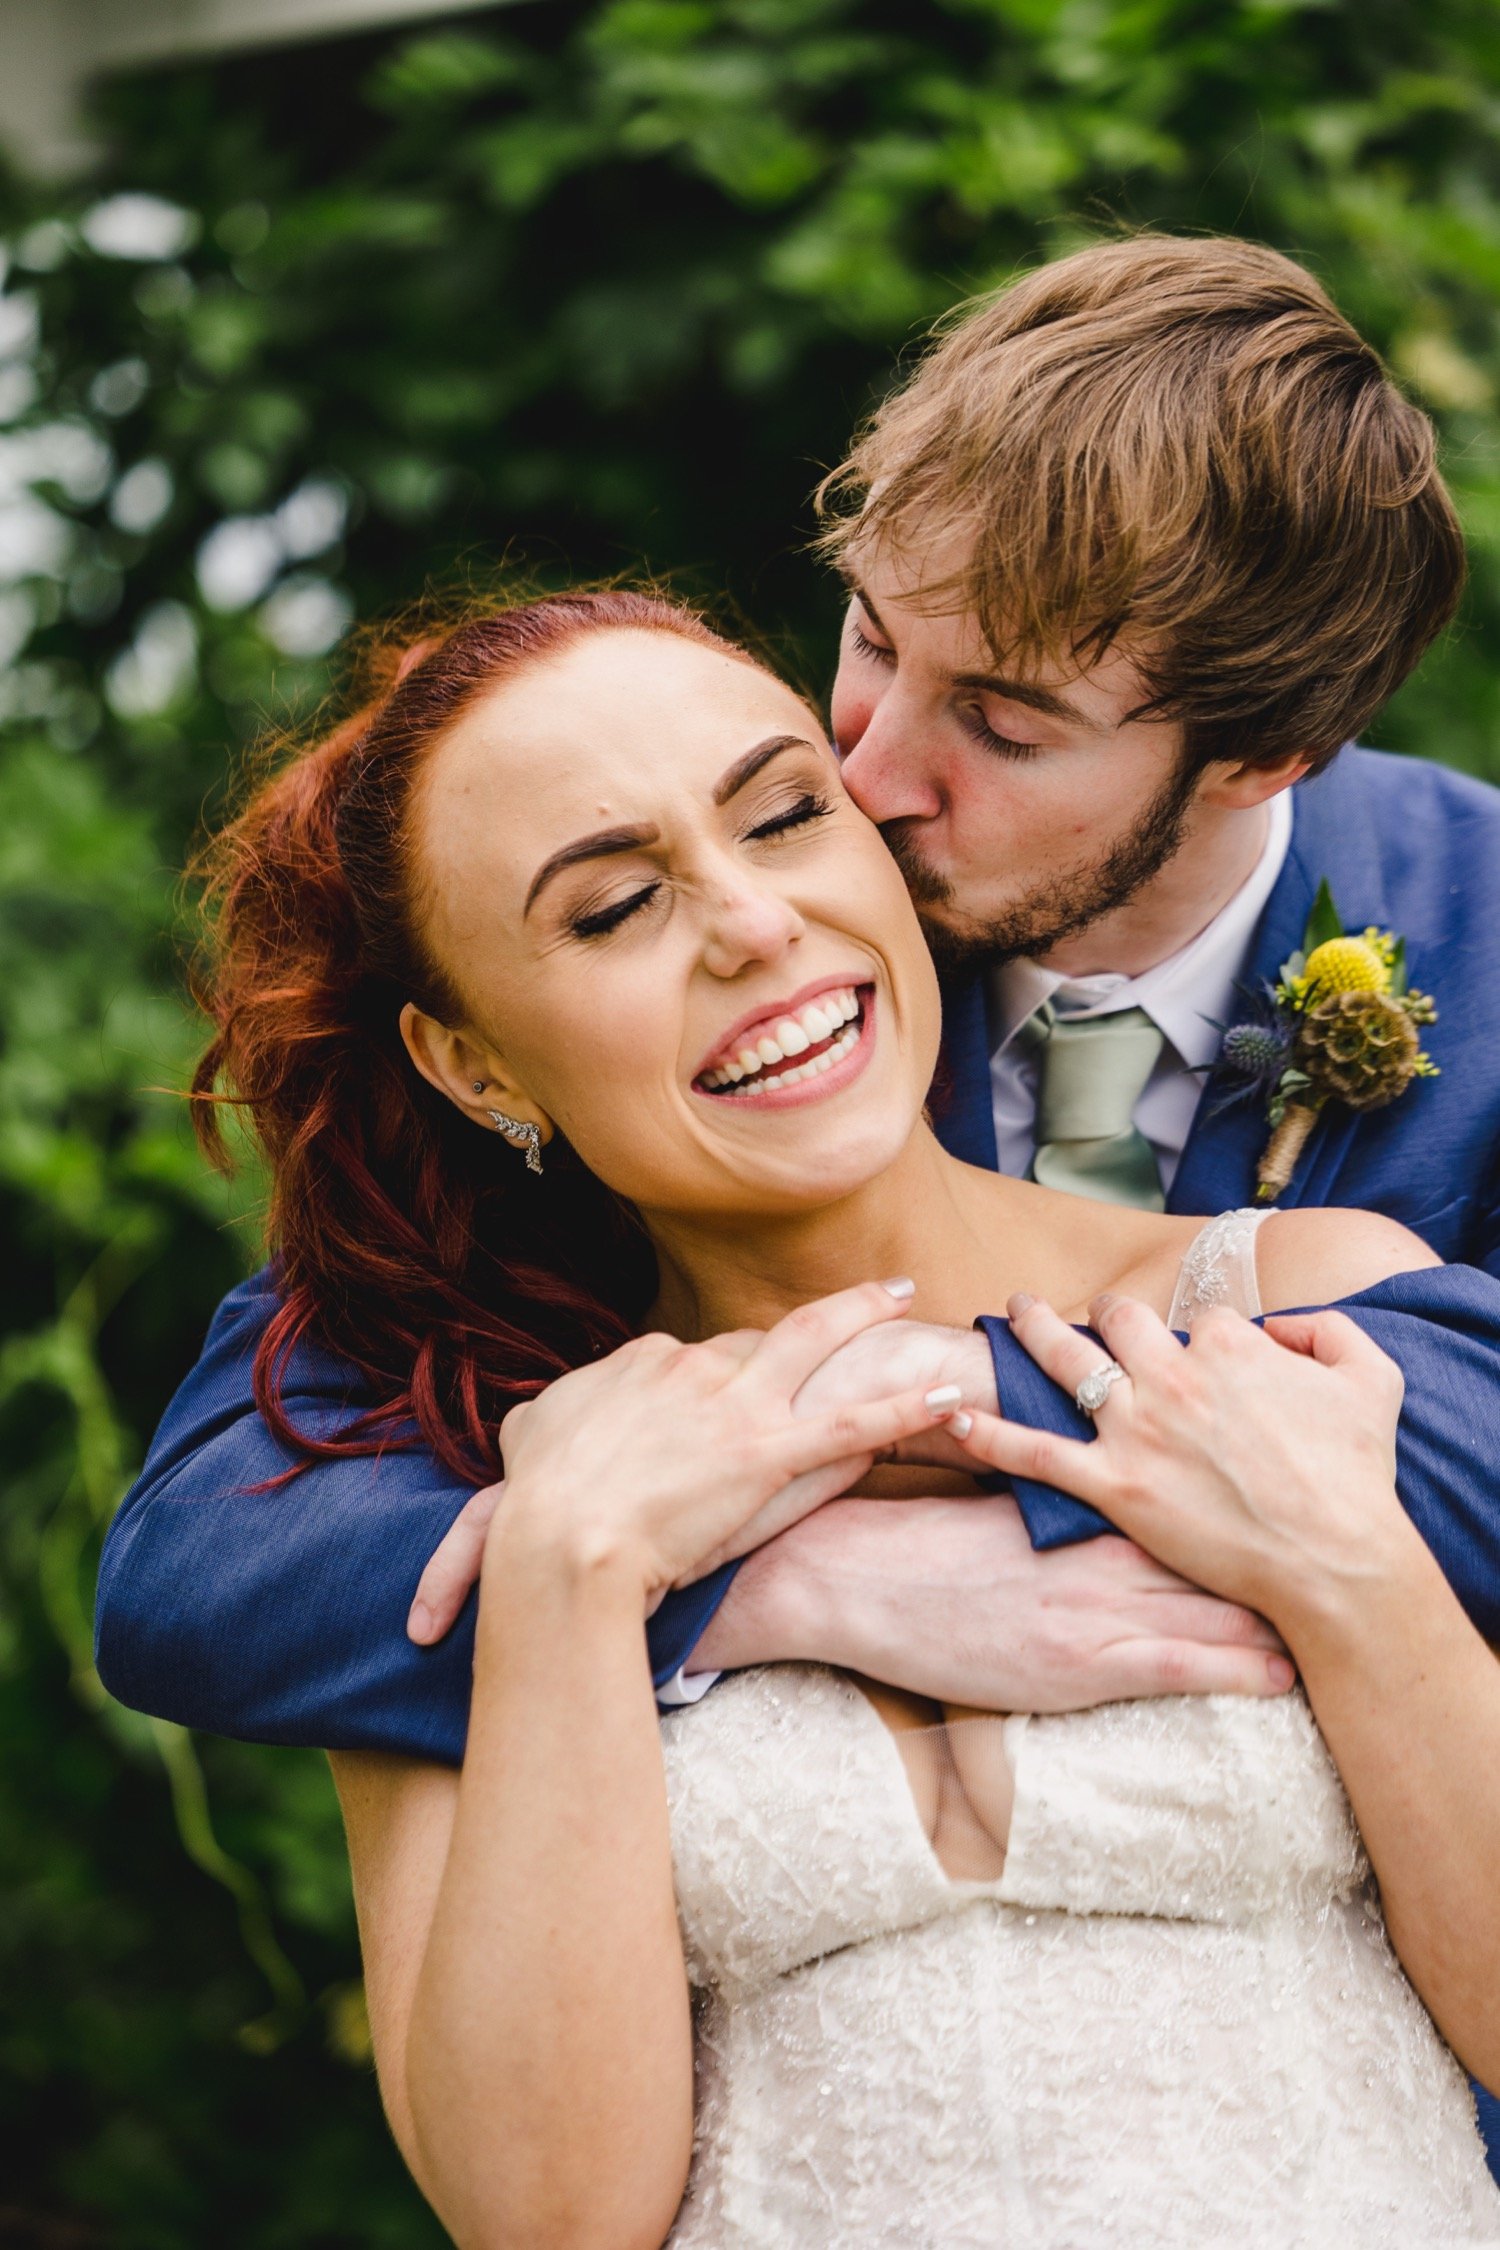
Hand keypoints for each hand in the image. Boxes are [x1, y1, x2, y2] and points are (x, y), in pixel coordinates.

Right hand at [470, 1281, 969, 1613]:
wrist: (560, 1539)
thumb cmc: (539, 1500)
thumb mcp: (533, 1438)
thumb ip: (550, 1419)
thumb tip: (542, 1420)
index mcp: (642, 1362)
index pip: (698, 1355)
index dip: (729, 1369)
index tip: (748, 1381)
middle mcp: (692, 1367)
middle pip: (760, 1338)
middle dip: (812, 1318)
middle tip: (859, 1298)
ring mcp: (734, 1406)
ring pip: (812, 1342)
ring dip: (864, 1313)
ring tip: (904, 1296)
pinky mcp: (768, 1454)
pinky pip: (853, 1424)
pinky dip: (907, 1408)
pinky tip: (950, 1397)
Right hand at [694, 1491, 1292, 1706]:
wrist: (858, 1579)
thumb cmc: (922, 1544)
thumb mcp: (1002, 1505)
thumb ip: (1063, 1499)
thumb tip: (1102, 1496)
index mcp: (1083, 1506)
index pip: (1186, 1504)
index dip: (1244, 1512)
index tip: (1287, 1516)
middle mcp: (1102, 1549)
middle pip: (1217, 1552)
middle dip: (1278, 1563)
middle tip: (1331, 1568)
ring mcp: (1094, 1608)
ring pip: (1213, 1606)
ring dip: (1274, 1615)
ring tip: (1331, 1623)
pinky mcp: (1076, 1663)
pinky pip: (1177, 1667)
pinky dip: (1235, 1669)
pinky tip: (1279, 1677)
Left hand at [951, 1291, 1416, 1646]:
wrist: (1333, 1559)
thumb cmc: (1356, 1478)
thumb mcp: (1372, 1381)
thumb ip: (1327, 1333)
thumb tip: (1280, 1327)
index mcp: (1227, 1346)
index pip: (1193, 1318)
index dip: (1192, 1336)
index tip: (1190, 1355)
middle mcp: (1172, 1377)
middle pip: (1119, 1321)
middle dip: (1101, 1312)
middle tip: (1086, 1311)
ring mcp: (1137, 1430)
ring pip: (1066, 1363)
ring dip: (1032, 1331)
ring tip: (1012, 1313)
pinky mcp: (1113, 1485)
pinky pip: (1035, 1452)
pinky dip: (989, 1433)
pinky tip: (953, 1418)